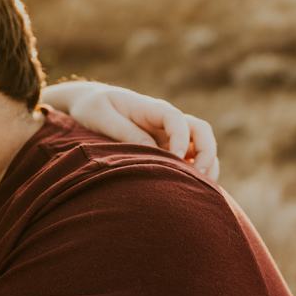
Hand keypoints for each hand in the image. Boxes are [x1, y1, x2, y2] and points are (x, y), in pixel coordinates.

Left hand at [45, 81, 219, 179]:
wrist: (88, 104)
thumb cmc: (92, 108)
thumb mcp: (103, 117)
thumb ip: (126, 133)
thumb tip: (151, 151)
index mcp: (151, 109)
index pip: (176, 119)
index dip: (180, 139)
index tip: (173, 160)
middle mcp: (165, 122)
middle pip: (200, 131)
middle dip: (206, 152)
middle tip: (199, 177)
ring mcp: (168, 135)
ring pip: (200, 146)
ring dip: (207, 164)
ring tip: (202, 189)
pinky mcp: (165, 149)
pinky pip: (189, 158)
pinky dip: (196, 172)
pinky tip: (191, 190)